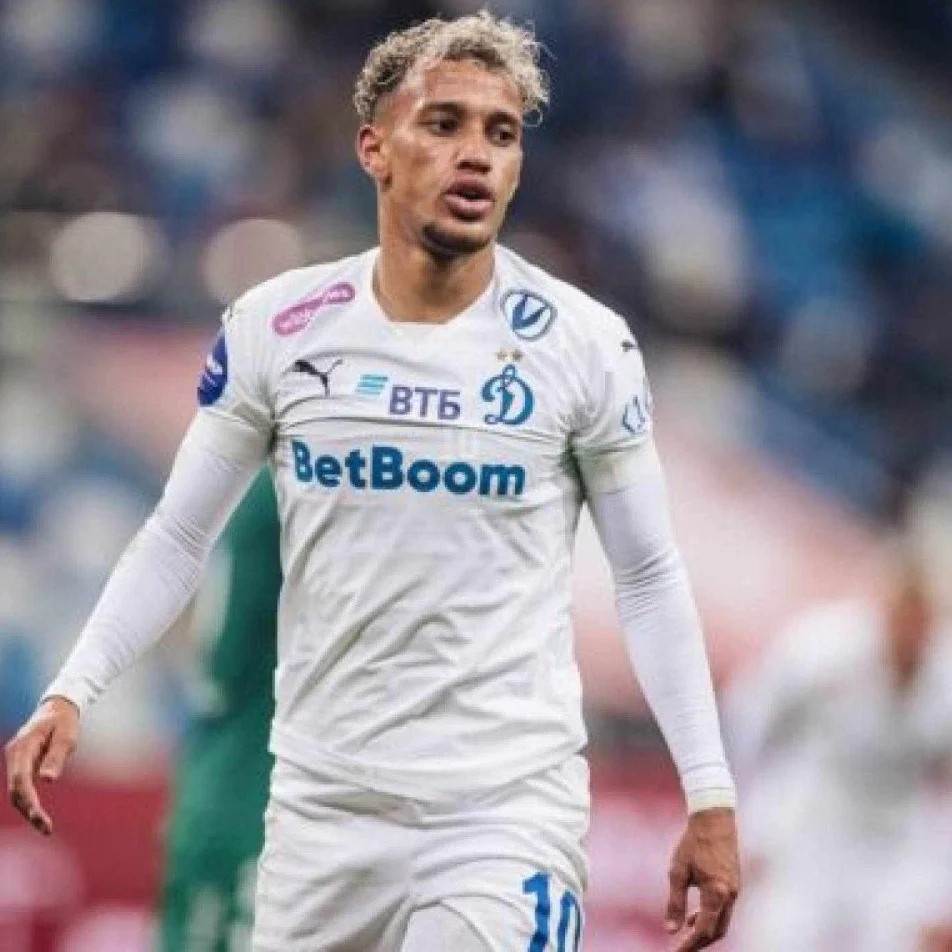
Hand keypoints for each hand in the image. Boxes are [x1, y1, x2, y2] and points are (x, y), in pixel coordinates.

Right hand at [4, 696, 79, 835]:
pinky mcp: (20, 764)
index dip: (29, 802)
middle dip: (28, 811)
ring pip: (15, 791)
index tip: (42, 819)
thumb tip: (47, 781)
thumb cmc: (64, 721)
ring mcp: (15, 760)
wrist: (57, 707)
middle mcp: (14, 755)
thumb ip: (56, 757)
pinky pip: (20, 786)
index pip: (20, 780)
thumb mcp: (66, 736)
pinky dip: (27, 801)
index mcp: (23, 747)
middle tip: (46, 829)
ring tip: (45, 827)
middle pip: (15, 790)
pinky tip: (38, 814)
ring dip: (27, 809)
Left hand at [664, 807, 739, 950]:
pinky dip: (712, 915)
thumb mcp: (678, 872)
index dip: (690, 945)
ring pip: (723, 920)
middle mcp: (730, 895)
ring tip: (687, 929)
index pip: (704, 931)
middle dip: (700, 942)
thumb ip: (675, 903)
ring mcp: (735, 889)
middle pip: (718, 931)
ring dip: (706, 928)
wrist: (714, 819)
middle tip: (683, 947)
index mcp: (716, 894)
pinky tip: (697, 910)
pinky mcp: (735, 882)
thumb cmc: (692, 843)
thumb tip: (670, 930)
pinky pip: (725, 907)